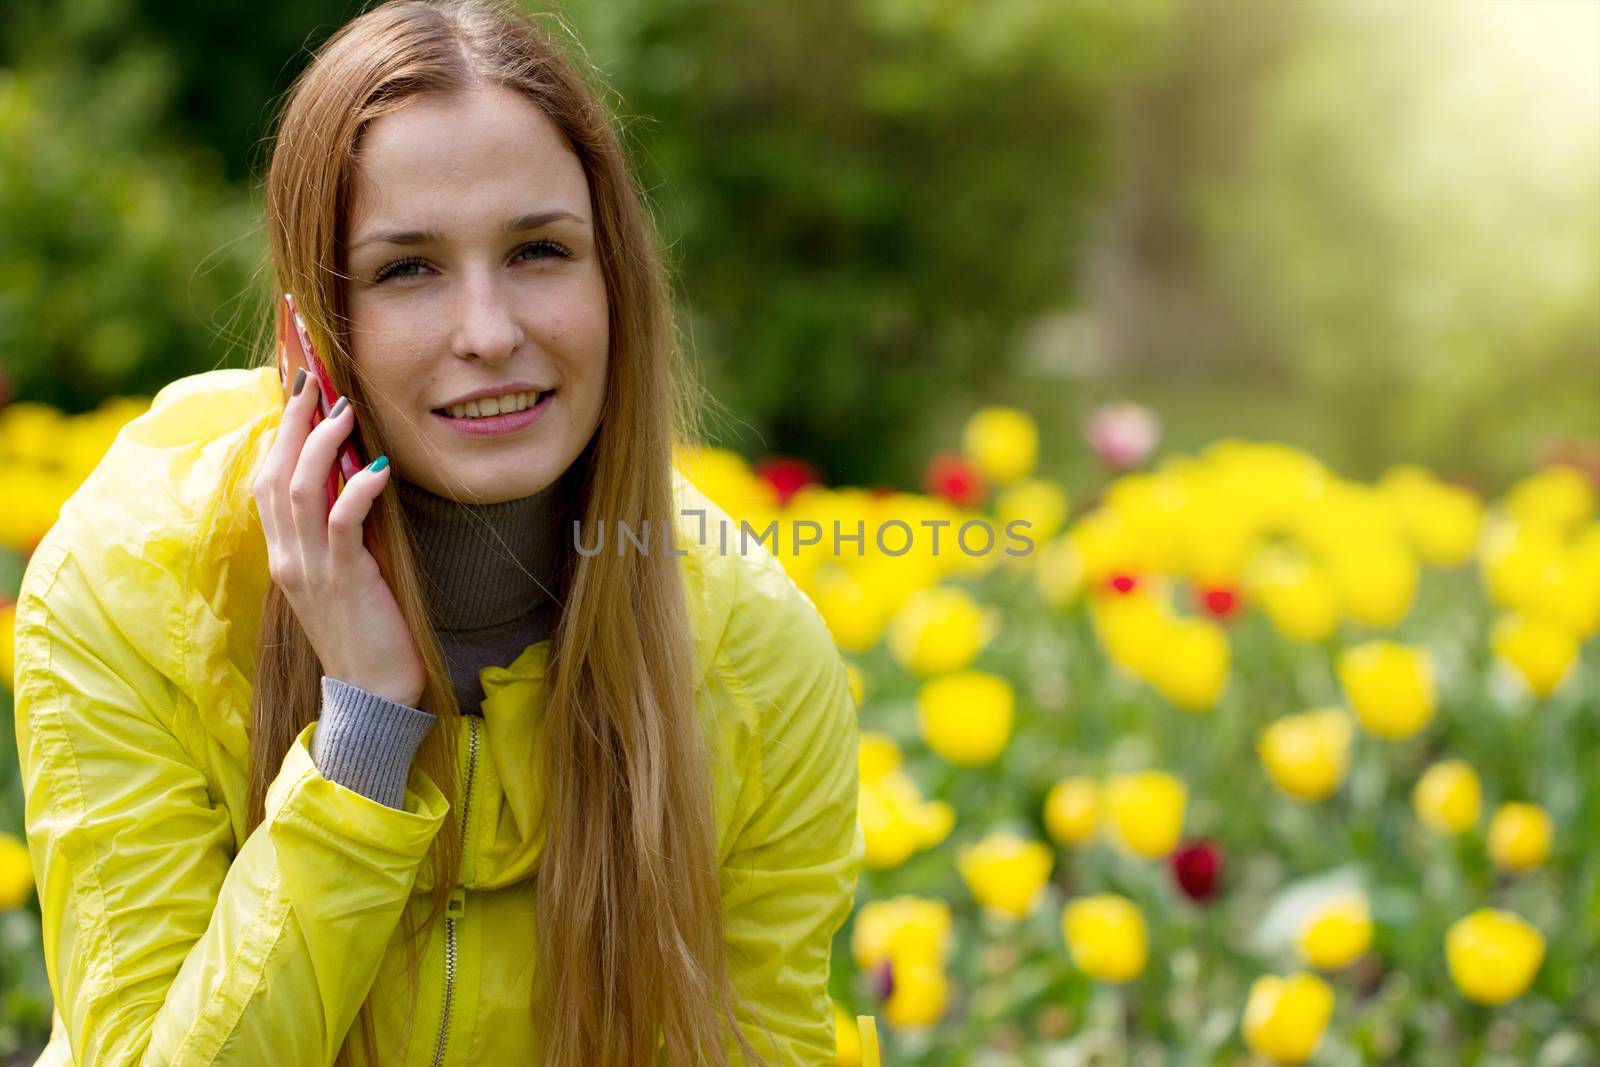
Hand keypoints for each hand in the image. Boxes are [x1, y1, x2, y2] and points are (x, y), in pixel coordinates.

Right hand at [253, 371, 426, 707]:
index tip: (298, 393)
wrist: (373, 694)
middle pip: (274, 476)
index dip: (278, 435)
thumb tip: (359, 475)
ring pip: (299, 493)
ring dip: (319, 446)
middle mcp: (287, 558)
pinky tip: (377, 466)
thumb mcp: (347, 572)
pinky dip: (357, 490)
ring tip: (343, 412)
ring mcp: (310, 571)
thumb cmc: (368, 630)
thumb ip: (342, 531)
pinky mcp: (342, 582)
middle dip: (291, 424)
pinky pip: (341, 525)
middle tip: (313, 382)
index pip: (267, 482)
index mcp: (284, 554)